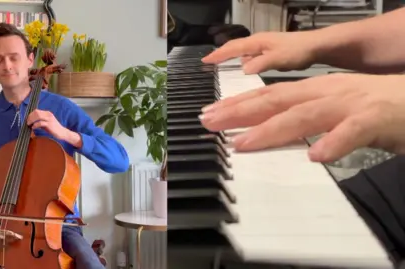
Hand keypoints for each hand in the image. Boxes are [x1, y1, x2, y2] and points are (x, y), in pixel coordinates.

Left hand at [27, 109, 67, 139]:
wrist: (62, 132)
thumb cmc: (53, 128)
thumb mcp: (46, 123)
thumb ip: (40, 121)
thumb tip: (31, 122)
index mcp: (47, 113)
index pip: (36, 111)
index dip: (30, 115)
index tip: (27, 119)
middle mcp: (48, 114)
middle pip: (36, 112)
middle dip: (30, 117)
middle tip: (27, 122)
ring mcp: (49, 119)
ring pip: (38, 116)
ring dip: (32, 120)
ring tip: (29, 124)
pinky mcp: (49, 124)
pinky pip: (40, 123)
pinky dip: (35, 125)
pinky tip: (33, 127)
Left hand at [199, 73, 404, 162]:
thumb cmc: (372, 106)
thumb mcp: (329, 108)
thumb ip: (301, 118)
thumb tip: (267, 130)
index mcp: (314, 90)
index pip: (268, 95)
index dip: (237, 104)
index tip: (210, 113)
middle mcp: (325, 92)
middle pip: (275, 100)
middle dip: (239, 112)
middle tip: (209, 122)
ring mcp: (349, 104)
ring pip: (304, 114)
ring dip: (271, 129)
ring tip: (244, 143)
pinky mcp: (375, 119)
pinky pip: (353, 132)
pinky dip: (335, 142)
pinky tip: (317, 156)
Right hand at [201, 31, 322, 73]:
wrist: (318, 46)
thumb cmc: (300, 51)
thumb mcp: (279, 59)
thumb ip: (261, 64)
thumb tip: (243, 69)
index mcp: (257, 42)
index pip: (232, 48)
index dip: (218, 54)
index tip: (205, 60)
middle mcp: (259, 42)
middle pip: (235, 47)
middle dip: (220, 53)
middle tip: (208, 61)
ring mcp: (265, 46)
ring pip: (242, 50)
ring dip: (230, 56)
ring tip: (220, 63)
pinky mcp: (271, 51)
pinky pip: (251, 54)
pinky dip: (242, 59)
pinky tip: (244, 67)